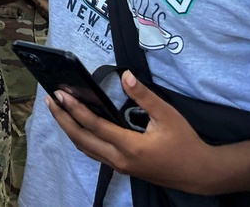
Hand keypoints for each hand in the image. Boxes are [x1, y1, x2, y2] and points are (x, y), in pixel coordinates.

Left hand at [46, 71, 216, 193]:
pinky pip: (94, 152)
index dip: (76, 109)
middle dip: (63, 119)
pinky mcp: (121, 168)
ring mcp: (119, 166)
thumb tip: (126, 76)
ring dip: (69, 129)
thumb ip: (144, 96)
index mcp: (130, 147)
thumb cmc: (184, 142)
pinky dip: (81, 137)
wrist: (198, 173)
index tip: (61, 95)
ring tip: (58, 110)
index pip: (95, 126)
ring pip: (85, 148)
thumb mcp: (167, 115)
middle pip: (82, 139)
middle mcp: (119, 160)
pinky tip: (77, 125)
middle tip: (50, 100)